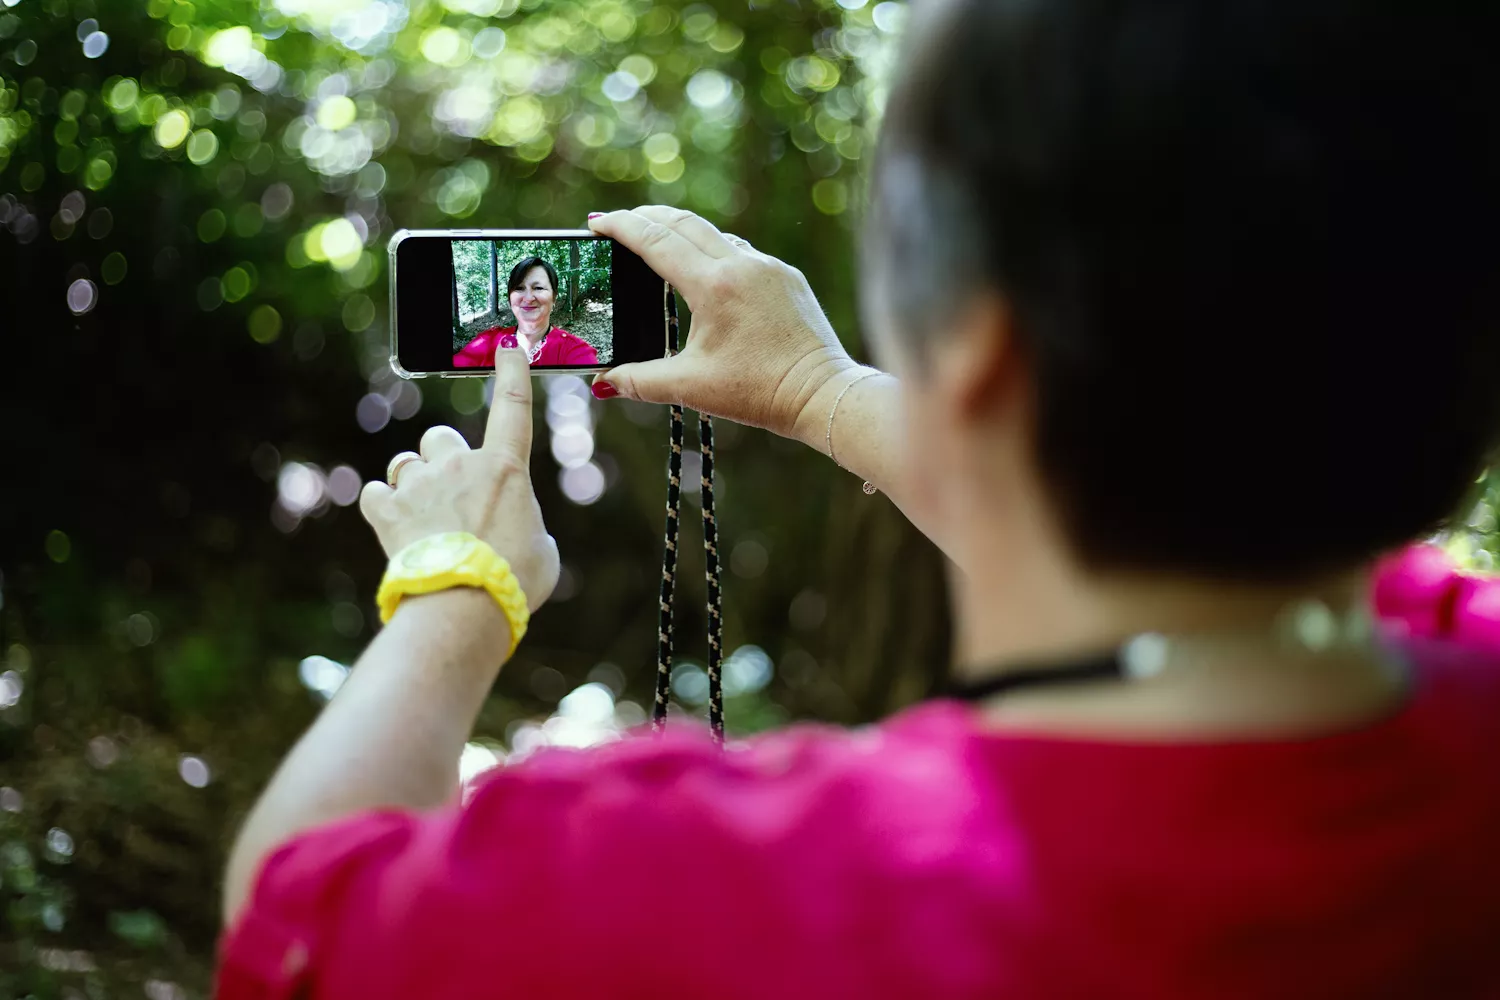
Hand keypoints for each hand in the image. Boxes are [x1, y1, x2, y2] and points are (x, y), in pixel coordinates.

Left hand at [360, 347, 559, 611]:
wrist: (464, 605)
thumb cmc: (513, 582)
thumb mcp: (542, 551)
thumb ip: (526, 526)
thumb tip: (516, 531)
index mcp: (505, 469)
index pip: (512, 408)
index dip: (512, 374)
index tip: (508, 349)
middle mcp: (459, 465)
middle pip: (440, 438)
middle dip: (443, 460)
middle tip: (451, 495)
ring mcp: (420, 485)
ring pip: (405, 465)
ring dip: (412, 485)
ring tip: (424, 523)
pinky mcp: (388, 512)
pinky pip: (376, 494)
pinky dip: (383, 508)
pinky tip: (396, 529)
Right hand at [587, 206, 857, 440]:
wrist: (822, 394)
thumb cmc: (760, 392)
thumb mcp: (691, 387)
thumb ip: (640, 381)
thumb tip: (604, 382)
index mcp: (714, 286)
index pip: (656, 241)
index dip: (621, 227)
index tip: (597, 222)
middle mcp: (742, 265)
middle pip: (684, 223)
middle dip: (647, 218)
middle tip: (618, 223)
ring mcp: (769, 267)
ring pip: (715, 235)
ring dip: (682, 232)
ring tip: (657, 241)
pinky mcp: (787, 277)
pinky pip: (743, 252)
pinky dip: (715, 252)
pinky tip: (705, 268)